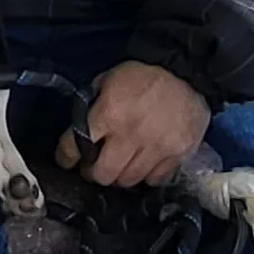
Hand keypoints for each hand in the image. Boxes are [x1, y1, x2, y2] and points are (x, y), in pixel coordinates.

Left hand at [76, 63, 210, 188]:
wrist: (188, 73)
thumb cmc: (146, 75)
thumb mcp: (110, 79)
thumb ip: (93, 102)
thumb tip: (82, 122)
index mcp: (109, 113)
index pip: (75, 146)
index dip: (66, 156)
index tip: (67, 159)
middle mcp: (130, 135)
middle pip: (103, 175)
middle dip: (94, 173)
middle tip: (95, 166)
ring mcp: (156, 148)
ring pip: (129, 181)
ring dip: (121, 176)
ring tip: (121, 165)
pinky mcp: (177, 155)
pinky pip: (155, 179)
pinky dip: (147, 175)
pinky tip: (144, 164)